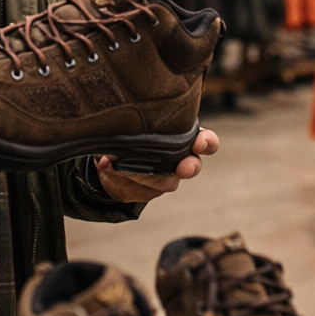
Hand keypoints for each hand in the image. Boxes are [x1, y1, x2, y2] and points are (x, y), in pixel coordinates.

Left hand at [95, 128, 218, 203]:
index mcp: (183, 137)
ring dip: (142, 172)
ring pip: (162, 181)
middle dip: (189, 167)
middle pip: (192, 166)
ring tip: (120, 162)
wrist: (112, 158)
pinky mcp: (147, 193)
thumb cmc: (130, 131)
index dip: (207, 142)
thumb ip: (127, 126)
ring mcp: (165, 179)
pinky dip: (119, 176)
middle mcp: (179, 160)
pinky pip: (138, 189)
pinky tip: (108, 166)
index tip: (200, 143)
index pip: (206, 141)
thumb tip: (115, 141)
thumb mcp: (130, 122)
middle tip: (183, 168)